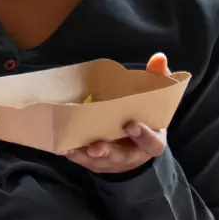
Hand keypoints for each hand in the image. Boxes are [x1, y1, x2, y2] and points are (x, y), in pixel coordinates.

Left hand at [63, 53, 171, 173]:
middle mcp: (132, 155)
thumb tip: (159, 57)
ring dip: (84, 155)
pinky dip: (71, 153)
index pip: (152, 143)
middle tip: (97, 146)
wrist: (135, 145)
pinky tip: (59, 147)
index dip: (143, 136)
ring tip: (71, 148)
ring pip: (98, 160)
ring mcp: (112, 161)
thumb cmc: (143, 116)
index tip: (131, 124)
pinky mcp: (95, 162)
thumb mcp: (154, 100)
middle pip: (121, 156)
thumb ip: (157, 80)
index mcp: (151, 141)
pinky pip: (82, 159)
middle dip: (108, 151)